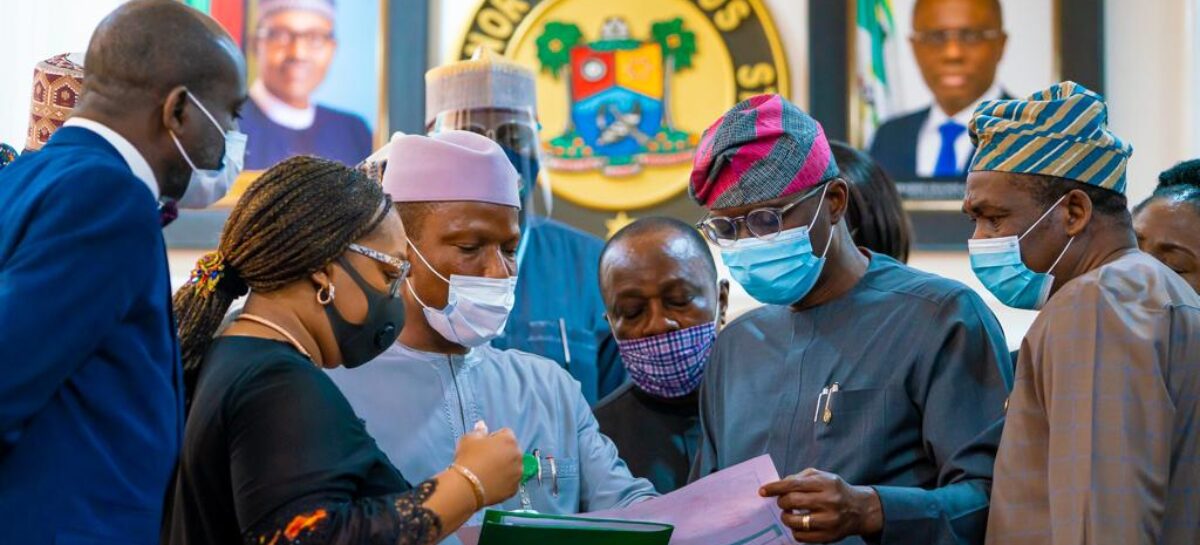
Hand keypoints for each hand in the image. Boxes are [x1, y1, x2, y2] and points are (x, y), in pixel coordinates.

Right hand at [451, 423, 521, 504]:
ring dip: (505, 467)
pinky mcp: (514, 489)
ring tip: (489, 473)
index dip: (494, 438)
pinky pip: (511, 482)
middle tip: (486, 460)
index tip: (484, 445)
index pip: (505, 433)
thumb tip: (482, 425)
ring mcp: (518, 473)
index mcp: (509, 440)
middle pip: (512, 450)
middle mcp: (518, 455)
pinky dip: (504, 482)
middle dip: (502, 453)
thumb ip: (479, 431)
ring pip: (513, 467)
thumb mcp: (469, 439)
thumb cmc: (468, 458)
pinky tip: (492, 483)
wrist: (466, 486)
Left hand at [759, 468, 882, 543]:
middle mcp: (829, 501)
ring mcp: (829, 521)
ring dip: (786, 517)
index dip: (775, 488)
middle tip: (782, 502)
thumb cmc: (835, 490)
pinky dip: (795, 531)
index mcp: (826, 483)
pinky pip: (801, 537)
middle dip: (782, 502)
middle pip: (792, 501)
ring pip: (795, 522)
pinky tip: (798, 525)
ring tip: (789, 514)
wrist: (859, 509)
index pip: (793, 484)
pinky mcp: (828, 536)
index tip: (763, 491)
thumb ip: (800, 478)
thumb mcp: (822, 476)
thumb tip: (778, 486)